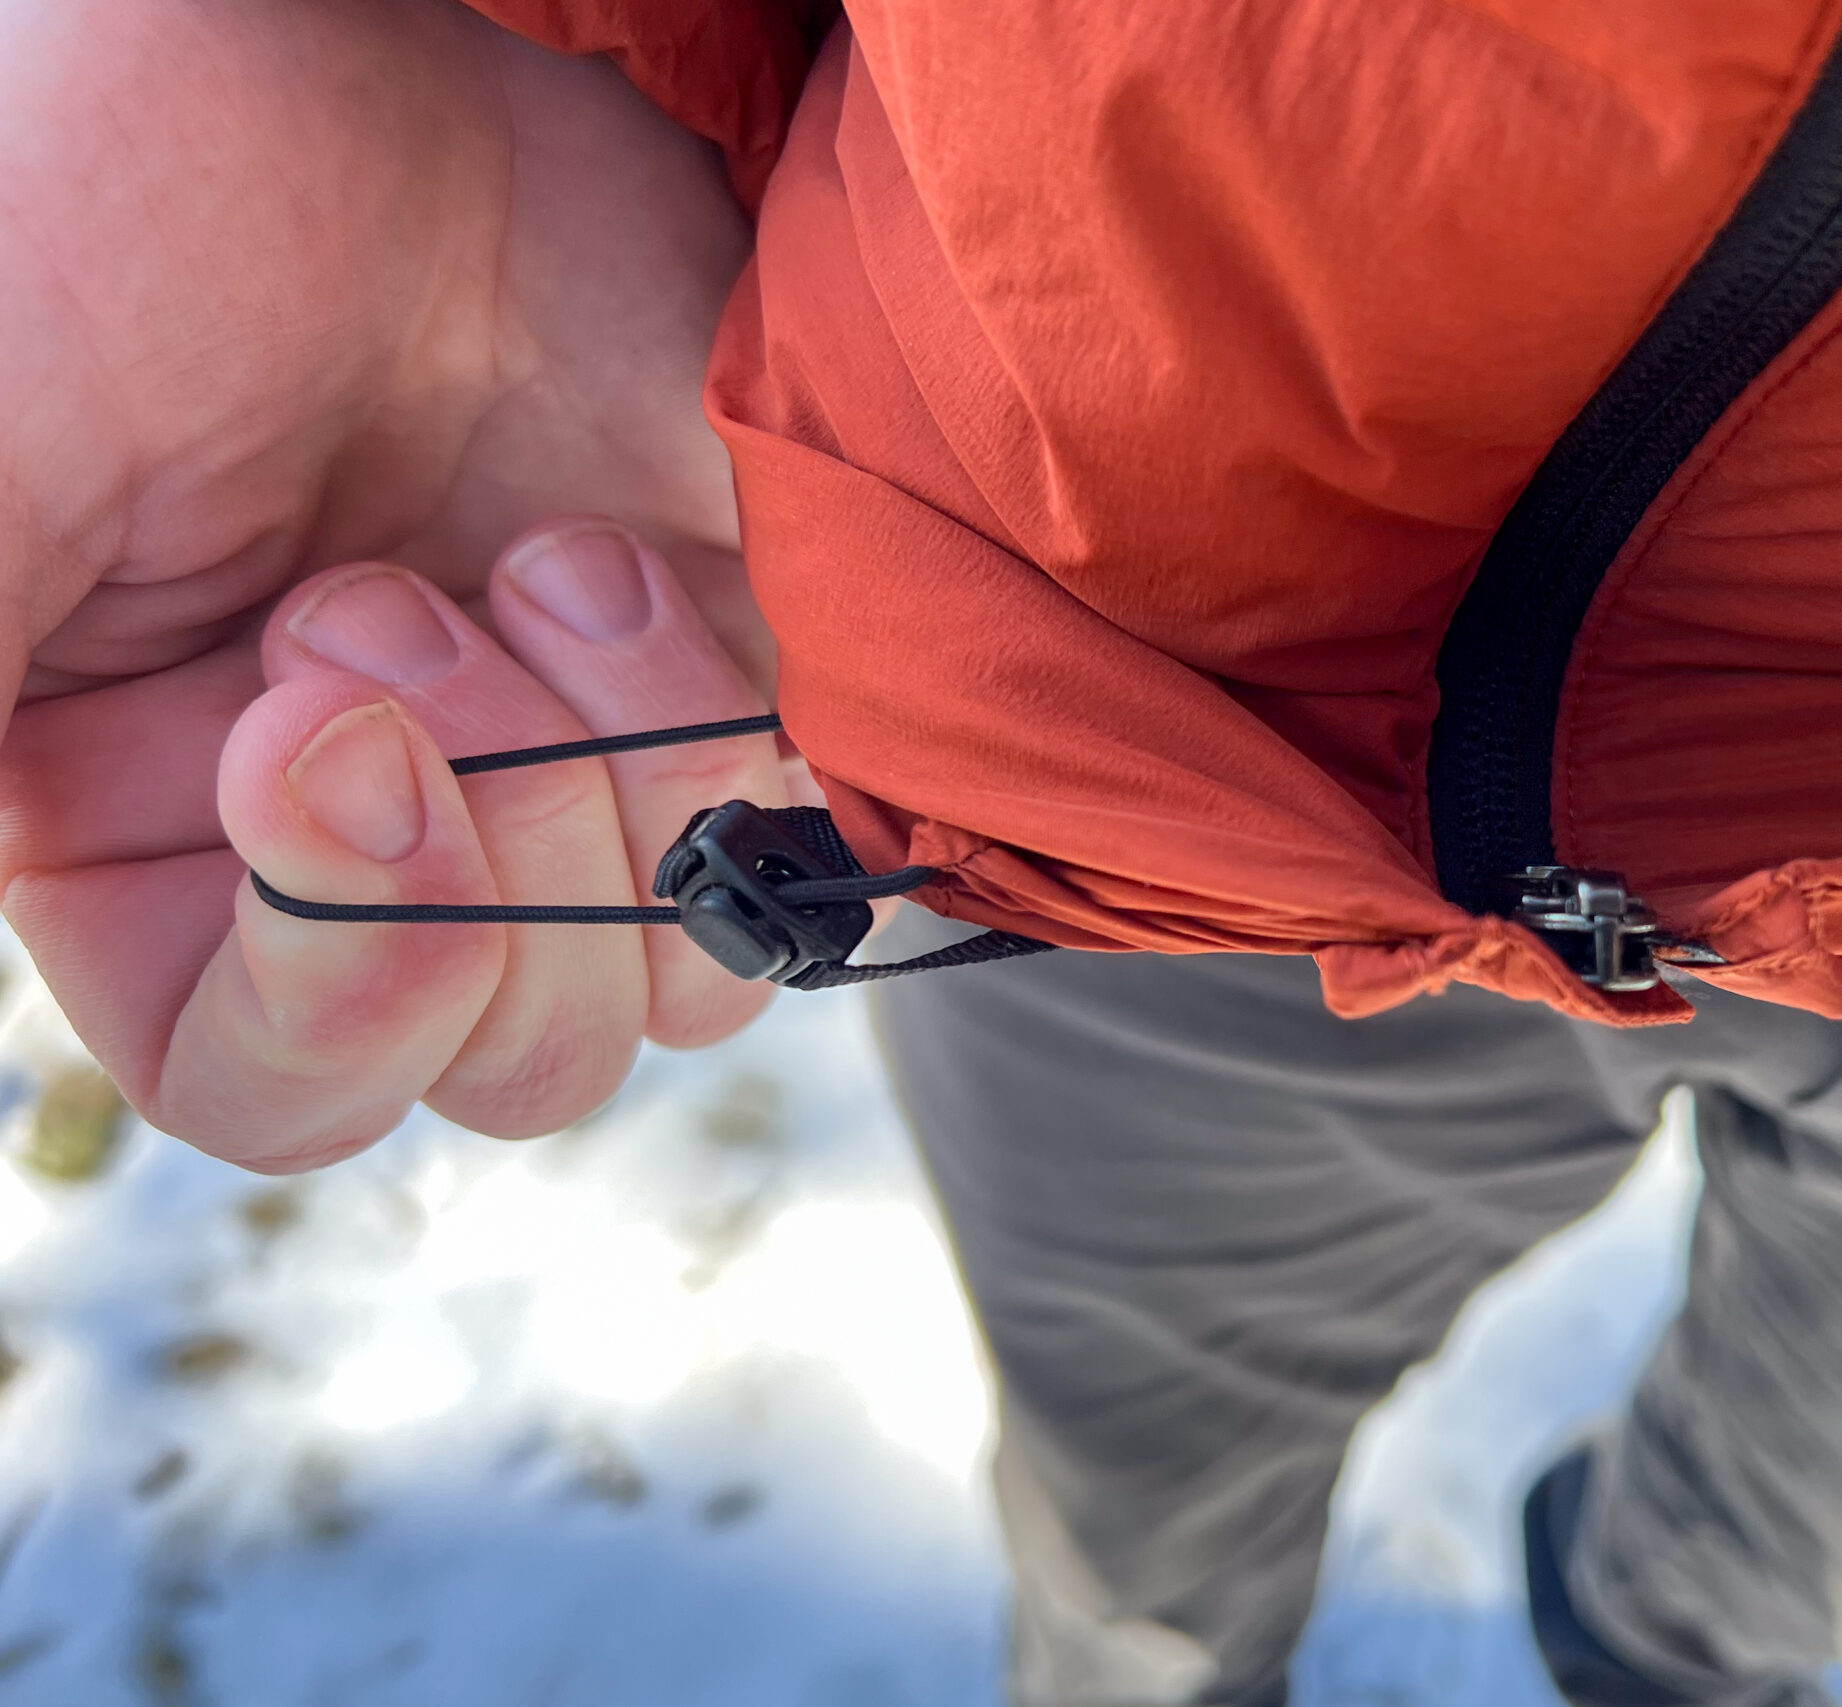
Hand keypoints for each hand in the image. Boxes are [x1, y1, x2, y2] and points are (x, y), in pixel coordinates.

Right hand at [0, 0, 774, 1167]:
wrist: (348, 44)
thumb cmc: (114, 222)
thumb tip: (8, 923)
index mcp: (161, 841)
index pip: (279, 1087)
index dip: (342, 985)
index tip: (321, 743)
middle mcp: (378, 838)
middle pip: (517, 1057)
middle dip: (497, 851)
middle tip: (396, 600)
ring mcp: (564, 756)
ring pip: (678, 971)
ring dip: (626, 777)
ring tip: (539, 563)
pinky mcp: (706, 672)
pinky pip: (797, 841)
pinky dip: (748, 737)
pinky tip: (634, 558)